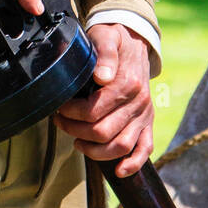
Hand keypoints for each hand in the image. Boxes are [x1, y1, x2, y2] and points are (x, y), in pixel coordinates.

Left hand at [53, 23, 153, 177]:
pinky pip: (145, 149)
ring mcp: (144, 114)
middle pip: (103, 132)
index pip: (94, 110)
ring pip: (121, 146)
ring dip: (95, 151)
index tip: (59, 108)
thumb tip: (102, 76)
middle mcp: (139, 102)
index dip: (72, 114)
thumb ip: (104, 53)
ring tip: (77, 142)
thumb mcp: (106, 36)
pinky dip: (132, 164)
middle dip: (76, 131)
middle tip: (61, 122)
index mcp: (127, 83)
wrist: (135, 41)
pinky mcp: (148, 122)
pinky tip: (117, 171)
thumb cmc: (115, 39)